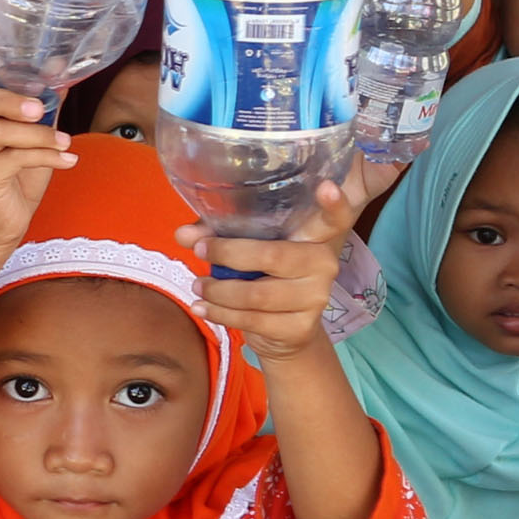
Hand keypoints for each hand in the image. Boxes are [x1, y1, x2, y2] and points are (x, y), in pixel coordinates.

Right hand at [0, 44, 78, 251]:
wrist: (0, 223)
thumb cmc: (14, 173)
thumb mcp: (33, 131)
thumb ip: (43, 100)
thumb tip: (61, 68)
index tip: (11, 61)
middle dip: (6, 97)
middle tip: (41, 107)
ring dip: (38, 134)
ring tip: (65, 141)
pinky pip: (13, 160)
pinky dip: (47, 156)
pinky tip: (67, 160)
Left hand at [181, 181, 356, 359]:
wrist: (286, 332)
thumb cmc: (265, 276)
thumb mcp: (246, 249)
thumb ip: (219, 234)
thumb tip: (183, 234)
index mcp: (316, 237)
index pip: (334, 218)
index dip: (335, 204)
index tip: (327, 186)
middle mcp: (325, 264)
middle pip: (273, 256)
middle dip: (228, 253)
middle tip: (199, 250)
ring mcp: (317, 298)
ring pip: (257, 294)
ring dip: (218, 290)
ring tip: (198, 285)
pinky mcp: (301, 327)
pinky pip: (253, 319)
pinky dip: (220, 313)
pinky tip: (202, 308)